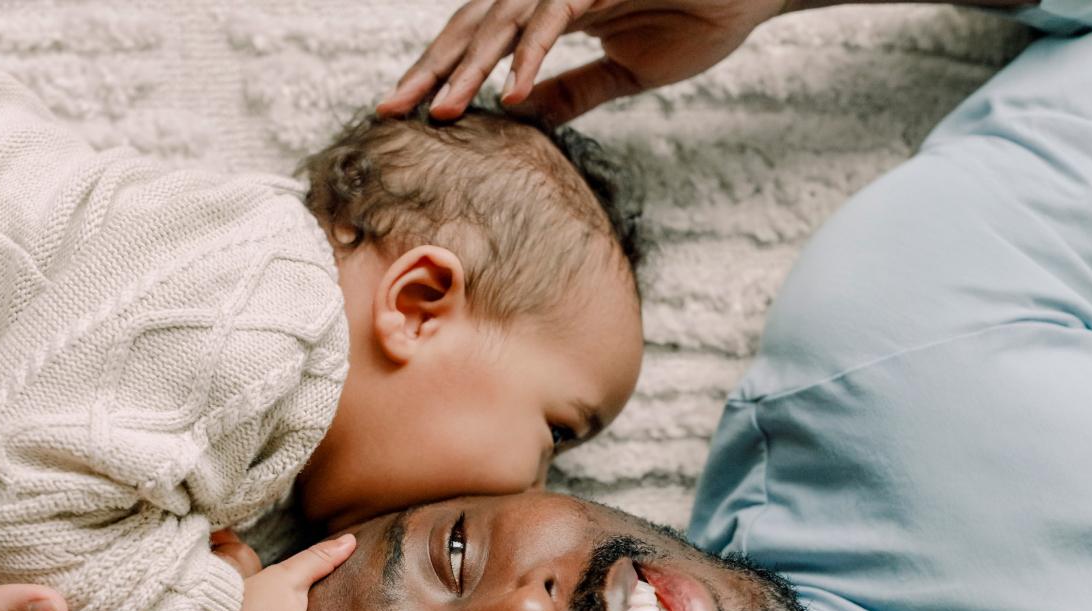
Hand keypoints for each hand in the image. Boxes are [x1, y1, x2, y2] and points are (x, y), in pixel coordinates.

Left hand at [379, 0, 788, 123]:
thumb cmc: (699, 21)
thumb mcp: (625, 71)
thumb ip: (571, 90)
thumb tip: (522, 118)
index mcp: (551, 7)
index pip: (481, 38)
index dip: (441, 72)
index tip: (405, 112)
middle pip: (475, 24)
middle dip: (432, 68)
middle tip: (392, 108)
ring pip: (504, 19)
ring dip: (471, 67)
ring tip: (443, 110)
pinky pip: (556, 17)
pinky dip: (531, 55)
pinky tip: (511, 94)